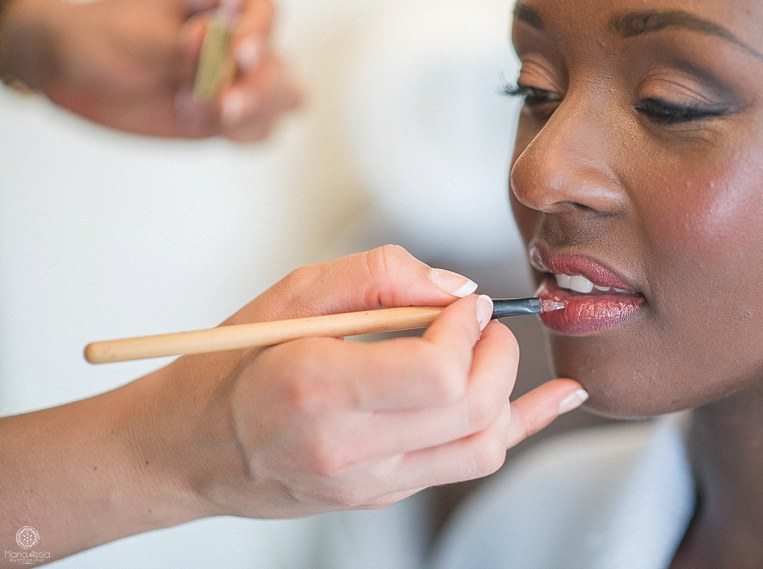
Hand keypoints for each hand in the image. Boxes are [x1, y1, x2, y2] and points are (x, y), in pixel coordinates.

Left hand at [1, 0, 300, 140]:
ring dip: (250, 115)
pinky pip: (258, 132)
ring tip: (191, 108)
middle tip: (224, 104)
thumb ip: (181, 47)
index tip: (239, 54)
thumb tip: (216, 49)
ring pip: (281, 103)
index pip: (264, 10)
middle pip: (281, 65)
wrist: (69, 69)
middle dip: (261, 89)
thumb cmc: (99, 36)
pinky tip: (199, 124)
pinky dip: (241, 135)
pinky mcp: (223, 120)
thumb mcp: (136, 36)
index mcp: (218, 7)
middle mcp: (235, 45)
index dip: (261, 32)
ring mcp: (234, 85)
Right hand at [131, 246, 586, 519]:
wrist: (192, 448)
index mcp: (318, 389)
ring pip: (483, 445)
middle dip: (497, 352)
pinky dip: (518, 427)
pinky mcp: (383, 497)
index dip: (467, 328)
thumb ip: (380, 277)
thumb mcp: (293, 295)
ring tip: (490, 350)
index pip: (437, 373)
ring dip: (509, 388)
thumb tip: (456, 289)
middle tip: (478, 321)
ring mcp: (370, 483)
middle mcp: (349, 448)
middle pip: (471, 409)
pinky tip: (559, 402)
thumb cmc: (232, 366)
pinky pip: (469, 465)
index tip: (463, 304)